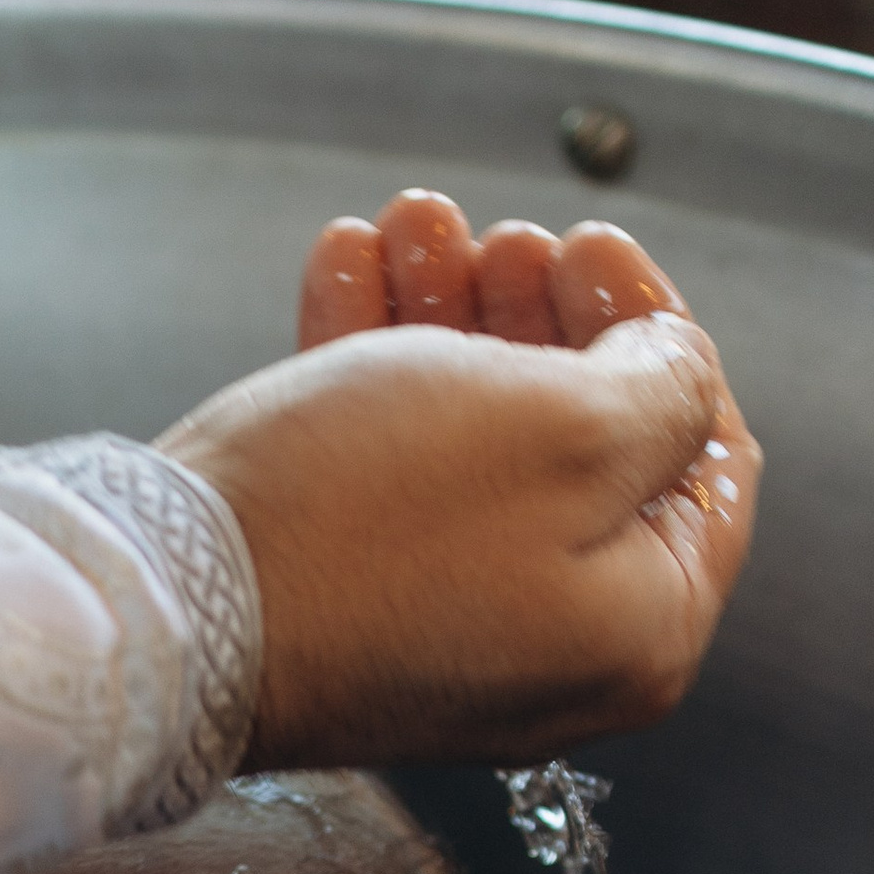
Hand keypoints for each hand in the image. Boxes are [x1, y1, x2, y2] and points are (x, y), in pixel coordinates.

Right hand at [160, 196, 758, 764]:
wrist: (169, 610)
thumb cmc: (374, 528)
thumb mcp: (570, 430)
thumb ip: (666, 390)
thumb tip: (680, 373)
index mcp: (642, 628)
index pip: (703, 466)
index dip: (660, 333)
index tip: (594, 249)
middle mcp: (555, 648)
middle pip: (582, 446)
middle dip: (538, 314)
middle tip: (496, 238)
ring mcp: (446, 628)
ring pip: (473, 442)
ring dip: (449, 316)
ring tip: (406, 225)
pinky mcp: (349, 606)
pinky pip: (387, 473)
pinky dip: (375, 367)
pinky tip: (348, 269)